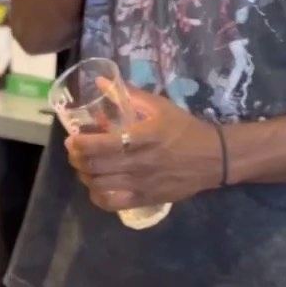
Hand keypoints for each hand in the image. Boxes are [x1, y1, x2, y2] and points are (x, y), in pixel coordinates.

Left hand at [66, 85, 222, 212]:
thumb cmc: (184, 128)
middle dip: (77, 159)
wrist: (213, 158)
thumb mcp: (160, 106)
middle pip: (96, 167)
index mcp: (145, 137)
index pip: (103, 145)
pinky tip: (97, 185)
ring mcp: (142, 184)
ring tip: (83, 166)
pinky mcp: (146, 199)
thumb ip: (129, 94)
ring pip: (100, 186)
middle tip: (74, 151)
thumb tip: (101, 83)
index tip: (73, 137)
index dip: (81, 143)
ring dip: (85, 176)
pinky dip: (97, 195)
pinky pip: (112, 203)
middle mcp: (141, 163)